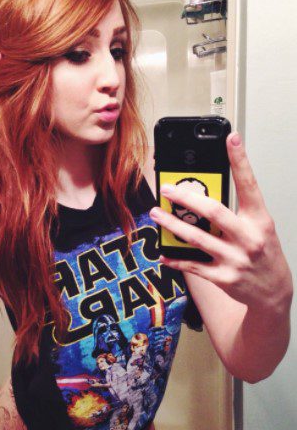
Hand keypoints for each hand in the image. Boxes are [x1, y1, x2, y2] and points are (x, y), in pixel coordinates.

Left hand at [149, 132, 291, 307]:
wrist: (273, 291)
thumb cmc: (263, 253)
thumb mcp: (259, 227)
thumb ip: (237, 211)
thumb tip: (205, 193)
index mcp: (259, 220)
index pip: (249, 185)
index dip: (240, 160)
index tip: (230, 138)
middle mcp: (248, 238)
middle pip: (214, 212)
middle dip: (187, 198)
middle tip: (167, 189)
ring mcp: (235, 259)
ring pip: (197, 238)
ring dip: (172, 225)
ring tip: (155, 214)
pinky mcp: (223, 278)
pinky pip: (193, 266)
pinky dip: (175, 259)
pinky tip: (162, 253)